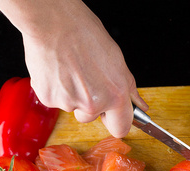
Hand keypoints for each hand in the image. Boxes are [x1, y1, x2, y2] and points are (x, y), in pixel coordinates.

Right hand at [21, 1, 147, 137]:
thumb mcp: (118, 63)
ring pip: (72, 108)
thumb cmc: (87, 36)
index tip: (111, 116)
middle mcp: (94, 104)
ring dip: (72, 95)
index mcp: (116, 96)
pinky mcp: (49, 99)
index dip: (115, 122)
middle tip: (86, 82)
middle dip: (90, 108)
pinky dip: (56, 89)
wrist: (55, 23)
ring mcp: (70, 103)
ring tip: (72, 71)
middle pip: (91, 119)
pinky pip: (55, 100)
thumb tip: (141, 106)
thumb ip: (129, 89)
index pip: (121, 128)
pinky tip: (59, 71)